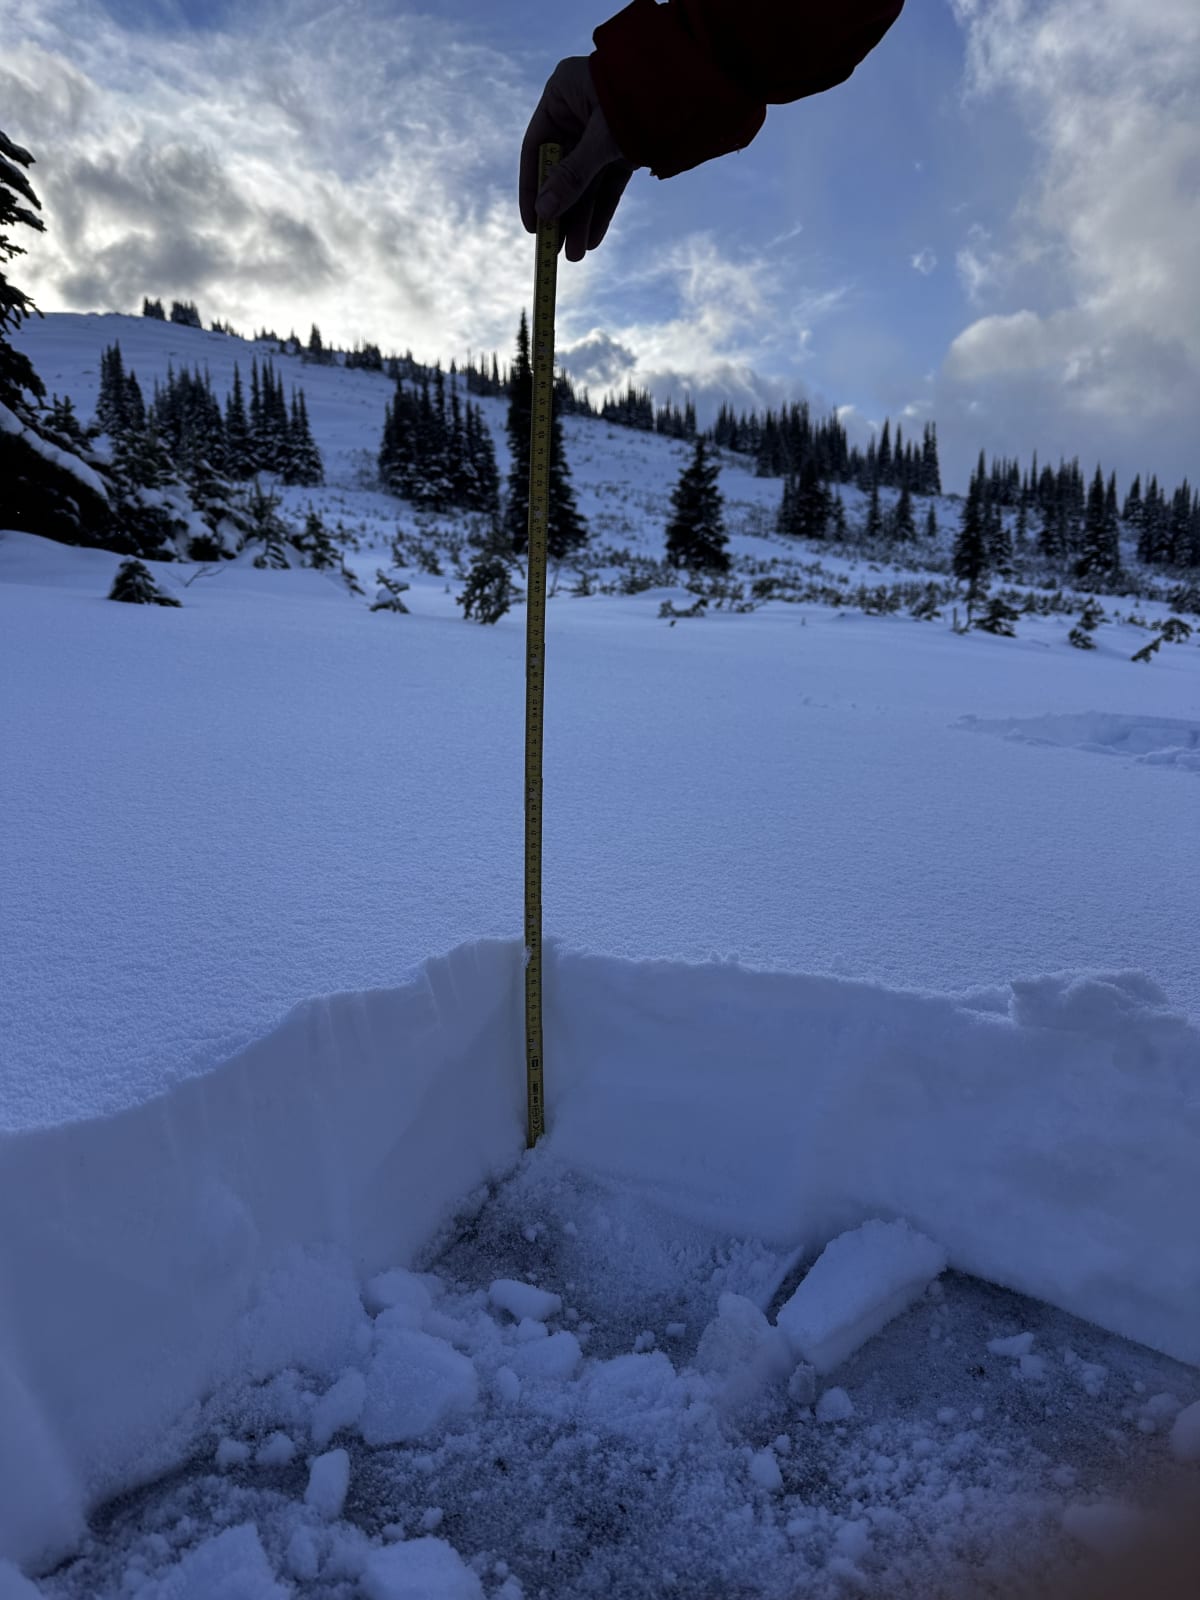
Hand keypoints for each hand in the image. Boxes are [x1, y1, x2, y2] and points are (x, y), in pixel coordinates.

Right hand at [519, 56, 634, 260]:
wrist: (695, 83)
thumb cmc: (642, 96)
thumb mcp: (603, 138)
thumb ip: (573, 176)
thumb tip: (543, 214)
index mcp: (561, 94)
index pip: (536, 149)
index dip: (532, 190)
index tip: (532, 225)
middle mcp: (578, 112)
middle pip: (562, 171)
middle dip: (562, 212)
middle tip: (554, 250)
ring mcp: (602, 130)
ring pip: (586, 181)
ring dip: (581, 218)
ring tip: (576, 254)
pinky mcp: (625, 146)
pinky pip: (608, 183)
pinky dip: (602, 209)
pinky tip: (593, 238)